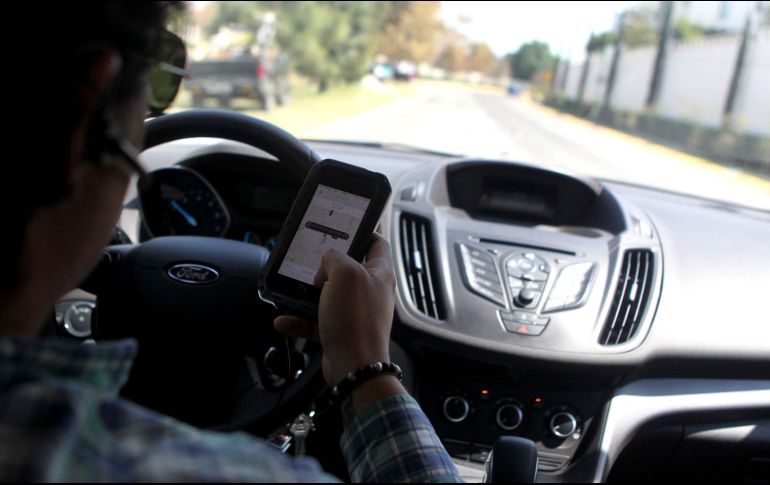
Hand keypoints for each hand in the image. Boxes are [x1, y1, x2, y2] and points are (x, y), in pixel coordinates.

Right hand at [274, 234, 395, 384]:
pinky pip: (315, 320)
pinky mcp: (340, 330)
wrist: (354, 366)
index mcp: (379, 273)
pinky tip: (284, 320)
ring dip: (306, 295)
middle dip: (325, 266)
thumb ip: (334, 258)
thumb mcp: (345, 274)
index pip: (377, 243)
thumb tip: (326, 264)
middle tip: (310, 261)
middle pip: (347, 269)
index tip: (345, 227)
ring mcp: (354, 312)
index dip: (363, 231)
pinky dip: (299, 320)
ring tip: (290, 291)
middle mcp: (369, 291)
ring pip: (327, 295)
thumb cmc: (356, 319)